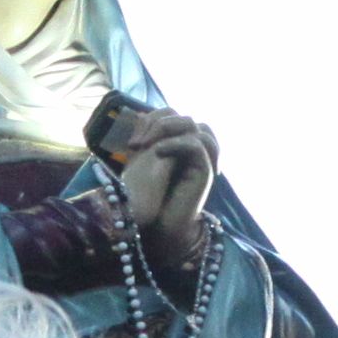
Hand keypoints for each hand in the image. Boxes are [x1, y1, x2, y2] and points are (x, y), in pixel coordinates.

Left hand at [109, 107, 220, 262]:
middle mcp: (198, 151)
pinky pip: (197, 145)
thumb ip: (149, 137)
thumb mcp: (146, 160)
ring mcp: (205, 160)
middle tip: (137, 143)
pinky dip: (176, 144)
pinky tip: (157, 152)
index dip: (154, 119)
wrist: (161, 224)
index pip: (176, 116)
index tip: (132, 139)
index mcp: (185, 145)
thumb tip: (139, 114)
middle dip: (160, 123)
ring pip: (198, 127)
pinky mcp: (206, 171)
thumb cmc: (152, 195)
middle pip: (188, 118)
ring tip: (148, 144)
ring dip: (170, 130)